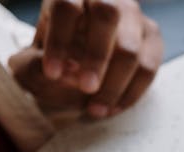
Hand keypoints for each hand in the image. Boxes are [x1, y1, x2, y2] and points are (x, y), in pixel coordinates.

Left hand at [9, 0, 162, 122]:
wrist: (79, 63)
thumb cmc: (54, 59)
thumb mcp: (32, 61)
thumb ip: (33, 66)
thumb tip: (65, 75)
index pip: (66, 6)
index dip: (60, 40)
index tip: (52, 74)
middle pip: (107, 15)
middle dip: (97, 56)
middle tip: (86, 89)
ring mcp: (133, 15)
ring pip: (132, 47)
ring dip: (115, 85)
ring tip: (96, 109)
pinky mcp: (152, 37)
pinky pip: (148, 68)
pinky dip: (130, 93)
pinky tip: (112, 108)